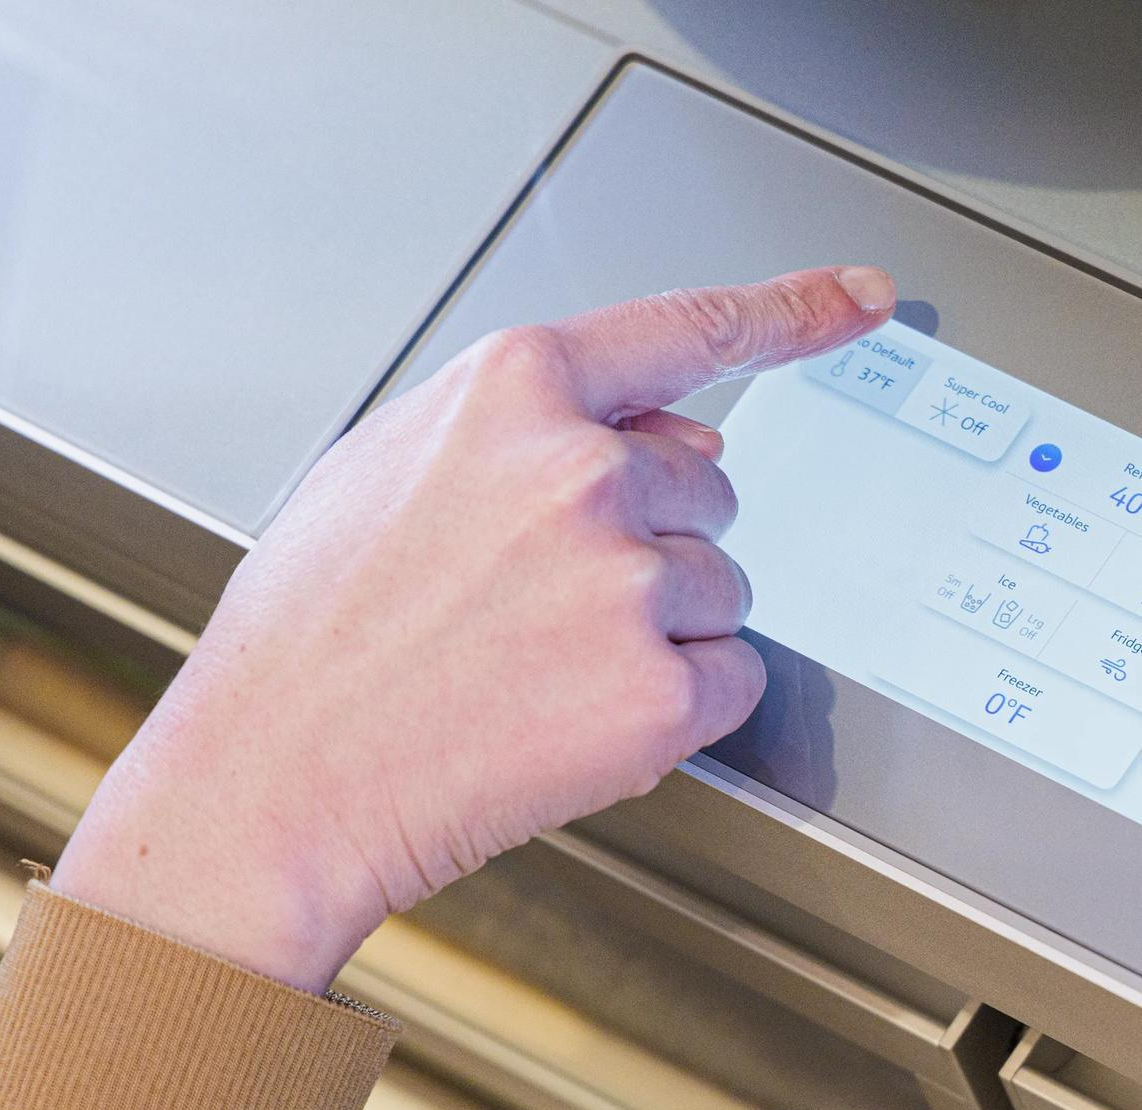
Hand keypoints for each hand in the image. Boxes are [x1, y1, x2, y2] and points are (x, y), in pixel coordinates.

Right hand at [51, 265, 896, 989]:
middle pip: (709, 495)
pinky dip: (678, 708)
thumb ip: (538, 434)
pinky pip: (732, 681)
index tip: (861, 300)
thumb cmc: (319, 633)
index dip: (791, 311)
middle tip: (537, 608)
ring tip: (535, 668)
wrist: (279, 777)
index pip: (687, 330)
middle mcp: (582, 469)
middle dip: (651, 546)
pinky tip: (574, 718)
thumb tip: (683, 441)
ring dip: (660, 632)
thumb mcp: (392, 472)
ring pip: (722, 592)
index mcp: (512, 393)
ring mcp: (627, 579)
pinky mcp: (658, 687)